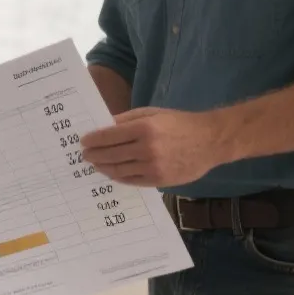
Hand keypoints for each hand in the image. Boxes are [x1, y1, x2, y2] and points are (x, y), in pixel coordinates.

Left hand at [80, 106, 229, 187]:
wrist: (210, 141)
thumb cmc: (180, 123)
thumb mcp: (153, 113)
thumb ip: (127, 120)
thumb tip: (104, 126)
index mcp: (144, 128)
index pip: (110, 136)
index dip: (93, 140)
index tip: (83, 141)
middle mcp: (147, 149)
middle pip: (111, 155)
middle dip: (94, 155)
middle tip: (84, 155)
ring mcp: (153, 167)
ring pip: (119, 170)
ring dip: (103, 167)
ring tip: (95, 164)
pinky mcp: (159, 180)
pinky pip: (132, 181)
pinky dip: (119, 177)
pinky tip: (112, 172)